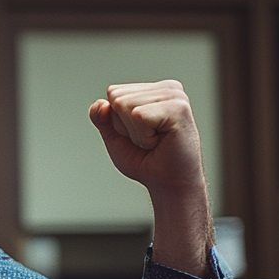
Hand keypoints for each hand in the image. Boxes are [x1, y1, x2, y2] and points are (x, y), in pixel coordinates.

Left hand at [89, 80, 212, 277]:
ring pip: (124, 105)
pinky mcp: (180, 111)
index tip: (138, 140)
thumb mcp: (116, 142)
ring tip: (155, 145)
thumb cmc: (147, 166)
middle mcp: (168, 88)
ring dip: (132, 133)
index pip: (111, 94)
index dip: (114, 122)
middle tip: (147, 146)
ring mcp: (176, 97)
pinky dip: (140, 134)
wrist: (170, 189)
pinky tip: (160, 143)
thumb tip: (98, 104)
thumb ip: (103, 120)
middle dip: (121, 127)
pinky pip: (136, 114)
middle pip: (115, 97)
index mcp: (154, 91)